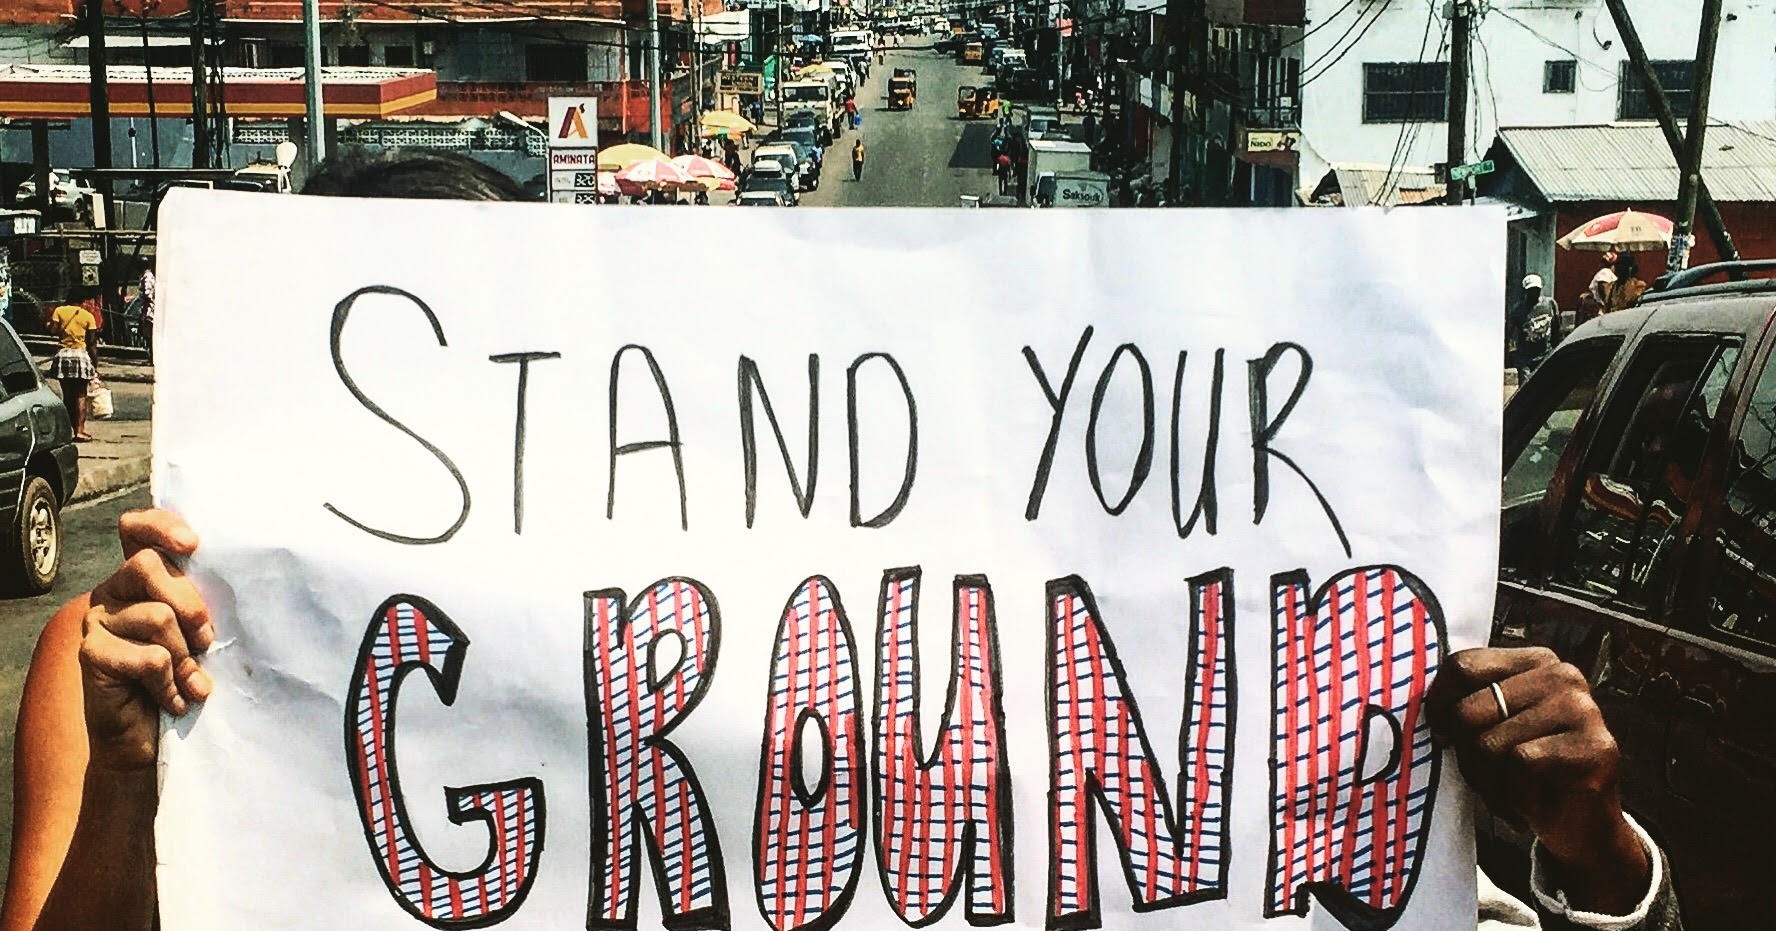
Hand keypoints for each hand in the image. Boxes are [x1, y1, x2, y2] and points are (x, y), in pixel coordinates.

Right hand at [79, 509, 212, 772]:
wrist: (144, 739)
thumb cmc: (180, 679)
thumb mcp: (197, 635)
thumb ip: (201, 605)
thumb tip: (240, 582)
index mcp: (138, 579)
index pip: (136, 530)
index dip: (160, 526)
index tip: (193, 545)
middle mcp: (112, 592)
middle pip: (150, 566)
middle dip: (191, 604)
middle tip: (207, 641)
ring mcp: (97, 621)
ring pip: (156, 615)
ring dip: (185, 655)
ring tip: (191, 679)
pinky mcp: (91, 654)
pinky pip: (148, 658)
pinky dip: (170, 683)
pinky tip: (175, 699)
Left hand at [1426, 647, 1648, 913]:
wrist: (1582, 828)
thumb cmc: (1525, 774)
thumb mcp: (1493, 728)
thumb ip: (1468, 702)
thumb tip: (1421, 704)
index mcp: (1534, 662)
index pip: (1463, 665)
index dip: (1438, 703)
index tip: (1440, 733)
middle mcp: (1562, 676)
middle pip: (1469, 710)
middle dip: (1464, 755)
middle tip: (1483, 777)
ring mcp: (1583, 709)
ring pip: (1490, 743)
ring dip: (1487, 784)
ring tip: (1505, 796)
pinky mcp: (1595, 746)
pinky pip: (1521, 765)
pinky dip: (1513, 796)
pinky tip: (1527, 807)